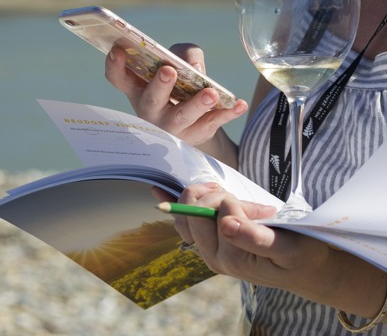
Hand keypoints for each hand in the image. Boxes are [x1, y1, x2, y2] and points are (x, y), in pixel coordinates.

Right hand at [105, 43, 246, 146]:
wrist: (194, 122)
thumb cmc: (181, 85)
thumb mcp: (179, 63)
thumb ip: (186, 54)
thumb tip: (195, 68)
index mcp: (139, 89)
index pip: (118, 78)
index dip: (115, 65)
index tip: (118, 49)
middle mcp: (151, 110)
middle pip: (151, 100)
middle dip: (160, 86)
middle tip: (168, 70)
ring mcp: (172, 127)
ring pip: (182, 117)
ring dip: (196, 104)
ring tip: (211, 93)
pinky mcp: (196, 134)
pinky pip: (211, 124)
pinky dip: (227, 114)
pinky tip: (239, 105)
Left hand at [174, 183, 332, 293]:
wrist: (303, 269)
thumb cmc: (299, 255)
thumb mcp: (286, 246)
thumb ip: (254, 238)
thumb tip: (225, 224)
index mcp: (229, 257)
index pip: (214, 212)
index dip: (231, 201)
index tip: (257, 208)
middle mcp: (212, 255)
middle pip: (194, 209)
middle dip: (217, 196)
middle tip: (245, 204)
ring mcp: (209, 249)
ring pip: (188, 213)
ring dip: (207, 197)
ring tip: (235, 202)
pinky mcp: (210, 243)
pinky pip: (184, 221)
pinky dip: (174, 203)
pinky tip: (158, 191)